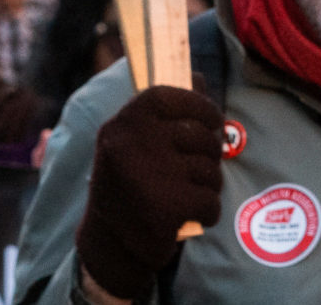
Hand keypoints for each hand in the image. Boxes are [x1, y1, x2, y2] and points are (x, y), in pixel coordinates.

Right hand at [76, 86, 223, 300]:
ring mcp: (150, 176)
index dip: (201, 106)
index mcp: (123, 123)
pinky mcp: (166, 208)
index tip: (212, 120)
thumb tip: (198, 77)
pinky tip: (189, 215)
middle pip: (201, 136)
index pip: (172, 96)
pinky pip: (211, 201)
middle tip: (195, 169)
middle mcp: (132, 144)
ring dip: (208, 185)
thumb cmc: (129, 183)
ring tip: (187, 193)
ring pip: (210, 170)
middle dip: (209, 154)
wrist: (108, 243)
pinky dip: (208, 211)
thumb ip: (164, 112)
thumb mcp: (134, 142)